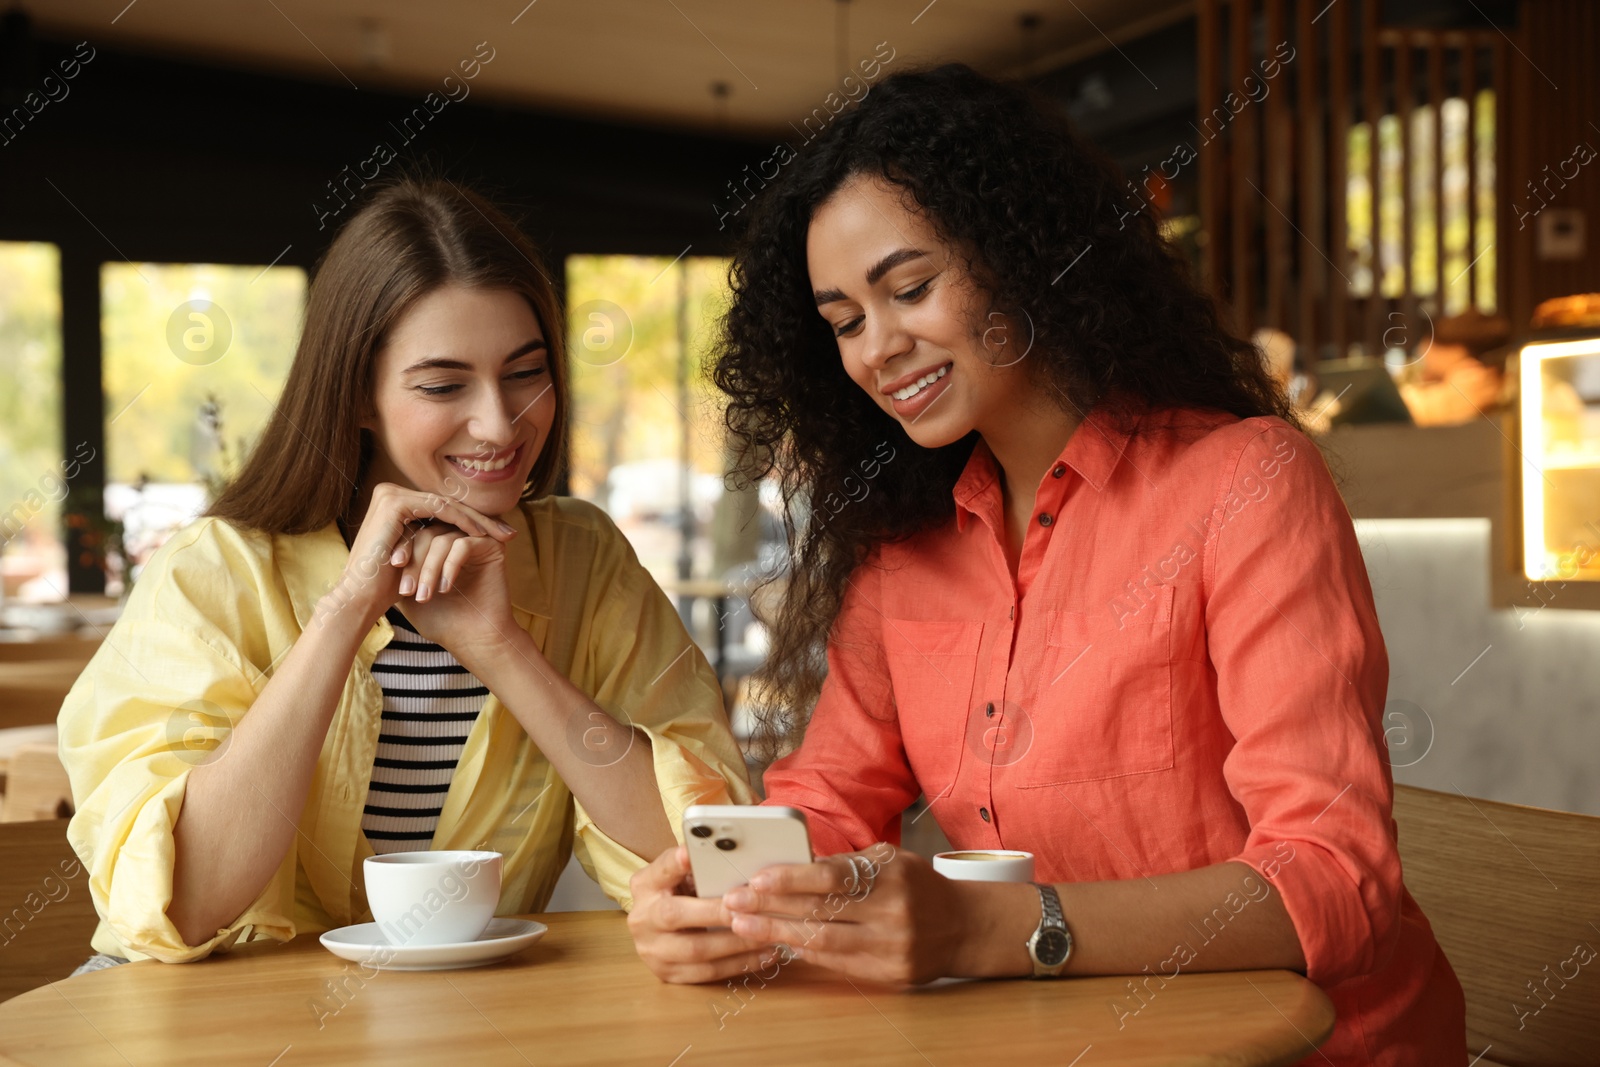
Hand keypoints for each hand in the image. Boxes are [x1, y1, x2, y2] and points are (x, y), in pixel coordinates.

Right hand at [325, 482, 513, 631]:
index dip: (472, 521)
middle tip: (510, 533)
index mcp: (394, 503)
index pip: (442, 509)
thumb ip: (433, 539)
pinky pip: (439, 509)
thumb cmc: (388, 584)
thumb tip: (463, 535)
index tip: (500, 535)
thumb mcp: (418, 555)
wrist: (361, 598)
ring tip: (503, 535)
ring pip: (447, 505)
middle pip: (447, 504)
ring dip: (478, 520)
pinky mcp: (394, 503)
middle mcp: (390, 493)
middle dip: (481, 519)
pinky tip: (482, 534)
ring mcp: (390, 495)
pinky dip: (463, 521)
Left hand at [390, 519, 517, 652]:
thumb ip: (396, 567)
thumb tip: (373, 550)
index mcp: (438, 542)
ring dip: (429, 568)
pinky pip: (463, 545)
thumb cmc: (439, 619)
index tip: (394, 567)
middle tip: (407, 589)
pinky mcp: (492, 546)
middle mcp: (457, 535)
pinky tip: (445, 588)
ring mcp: (476, 539)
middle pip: (427, 531)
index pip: (414, 531)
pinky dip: (449, 566)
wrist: (470, 639)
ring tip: (424, 595)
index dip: (403, 547)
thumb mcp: (407, 590)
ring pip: (443, 538)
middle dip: (414, 561)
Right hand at [627, 846, 783, 983]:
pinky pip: (707, 973)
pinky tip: (764, 954)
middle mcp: (642, 919)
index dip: (675, 864)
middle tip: (749, 908)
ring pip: (696, 950)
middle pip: (675, 915)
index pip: (660, 870)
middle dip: (715, 912)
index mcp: (645, 886)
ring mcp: (652, 950)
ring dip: (736, 943)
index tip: (689, 854)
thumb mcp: (683, 874)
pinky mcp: (668, 974)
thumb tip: (733, 853)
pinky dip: (740, 964)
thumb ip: (700, 867)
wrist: (658, 928)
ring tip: (767, 933)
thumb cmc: (681, 892)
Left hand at [721, 844, 985, 985]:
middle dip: (771, 906)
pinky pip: (836, 963)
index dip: (792, 878)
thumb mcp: (889, 860)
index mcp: (892, 876)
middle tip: (733, 901)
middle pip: (822, 911)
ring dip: (777, 932)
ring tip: (743, 924)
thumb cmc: (916, 885)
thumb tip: (791, 861)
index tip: (757, 877)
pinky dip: (803, 951)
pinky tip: (777, 941)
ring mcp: (892, 948)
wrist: (962, 926)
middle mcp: (893, 913)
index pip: (833, 877)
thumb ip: (846, 864)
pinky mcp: (889, 975)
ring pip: (824, 942)